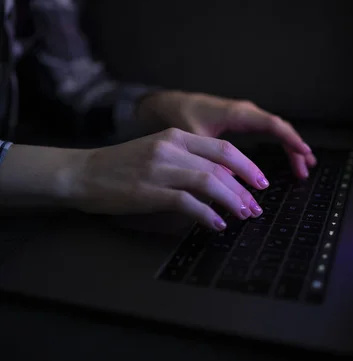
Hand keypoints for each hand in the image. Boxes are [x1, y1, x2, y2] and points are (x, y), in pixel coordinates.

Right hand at [73, 128, 269, 229]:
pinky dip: (208, 215)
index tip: (261, 182)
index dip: (247, 165)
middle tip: (256, 205)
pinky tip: (216, 225)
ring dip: (232, 202)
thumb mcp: (157, 151)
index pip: (222, 147)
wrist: (83, 173)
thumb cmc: (121, 165)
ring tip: (243, 216)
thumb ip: (187, 159)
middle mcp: (171, 148)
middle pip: (221, 166)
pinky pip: (188, 203)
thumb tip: (222, 179)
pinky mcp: (150, 191)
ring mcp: (160, 168)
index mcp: (175, 135)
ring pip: (210, 183)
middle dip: (245, 188)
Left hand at [137, 91, 316, 177]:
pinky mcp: (240, 122)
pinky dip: (280, 144)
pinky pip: (268, 131)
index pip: (272, 124)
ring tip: (303, 168)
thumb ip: (210, 156)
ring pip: (276, 130)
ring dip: (290, 147)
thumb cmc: (179, 115)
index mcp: (236, 113)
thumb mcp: (193, 138)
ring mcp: (244, 116)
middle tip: (305, 170)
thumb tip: (230, 179)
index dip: (290, 139)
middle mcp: (245, 112)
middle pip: (279, 128)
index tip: (304, 152)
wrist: (167, 104)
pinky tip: (287, 157)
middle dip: (295, 148)